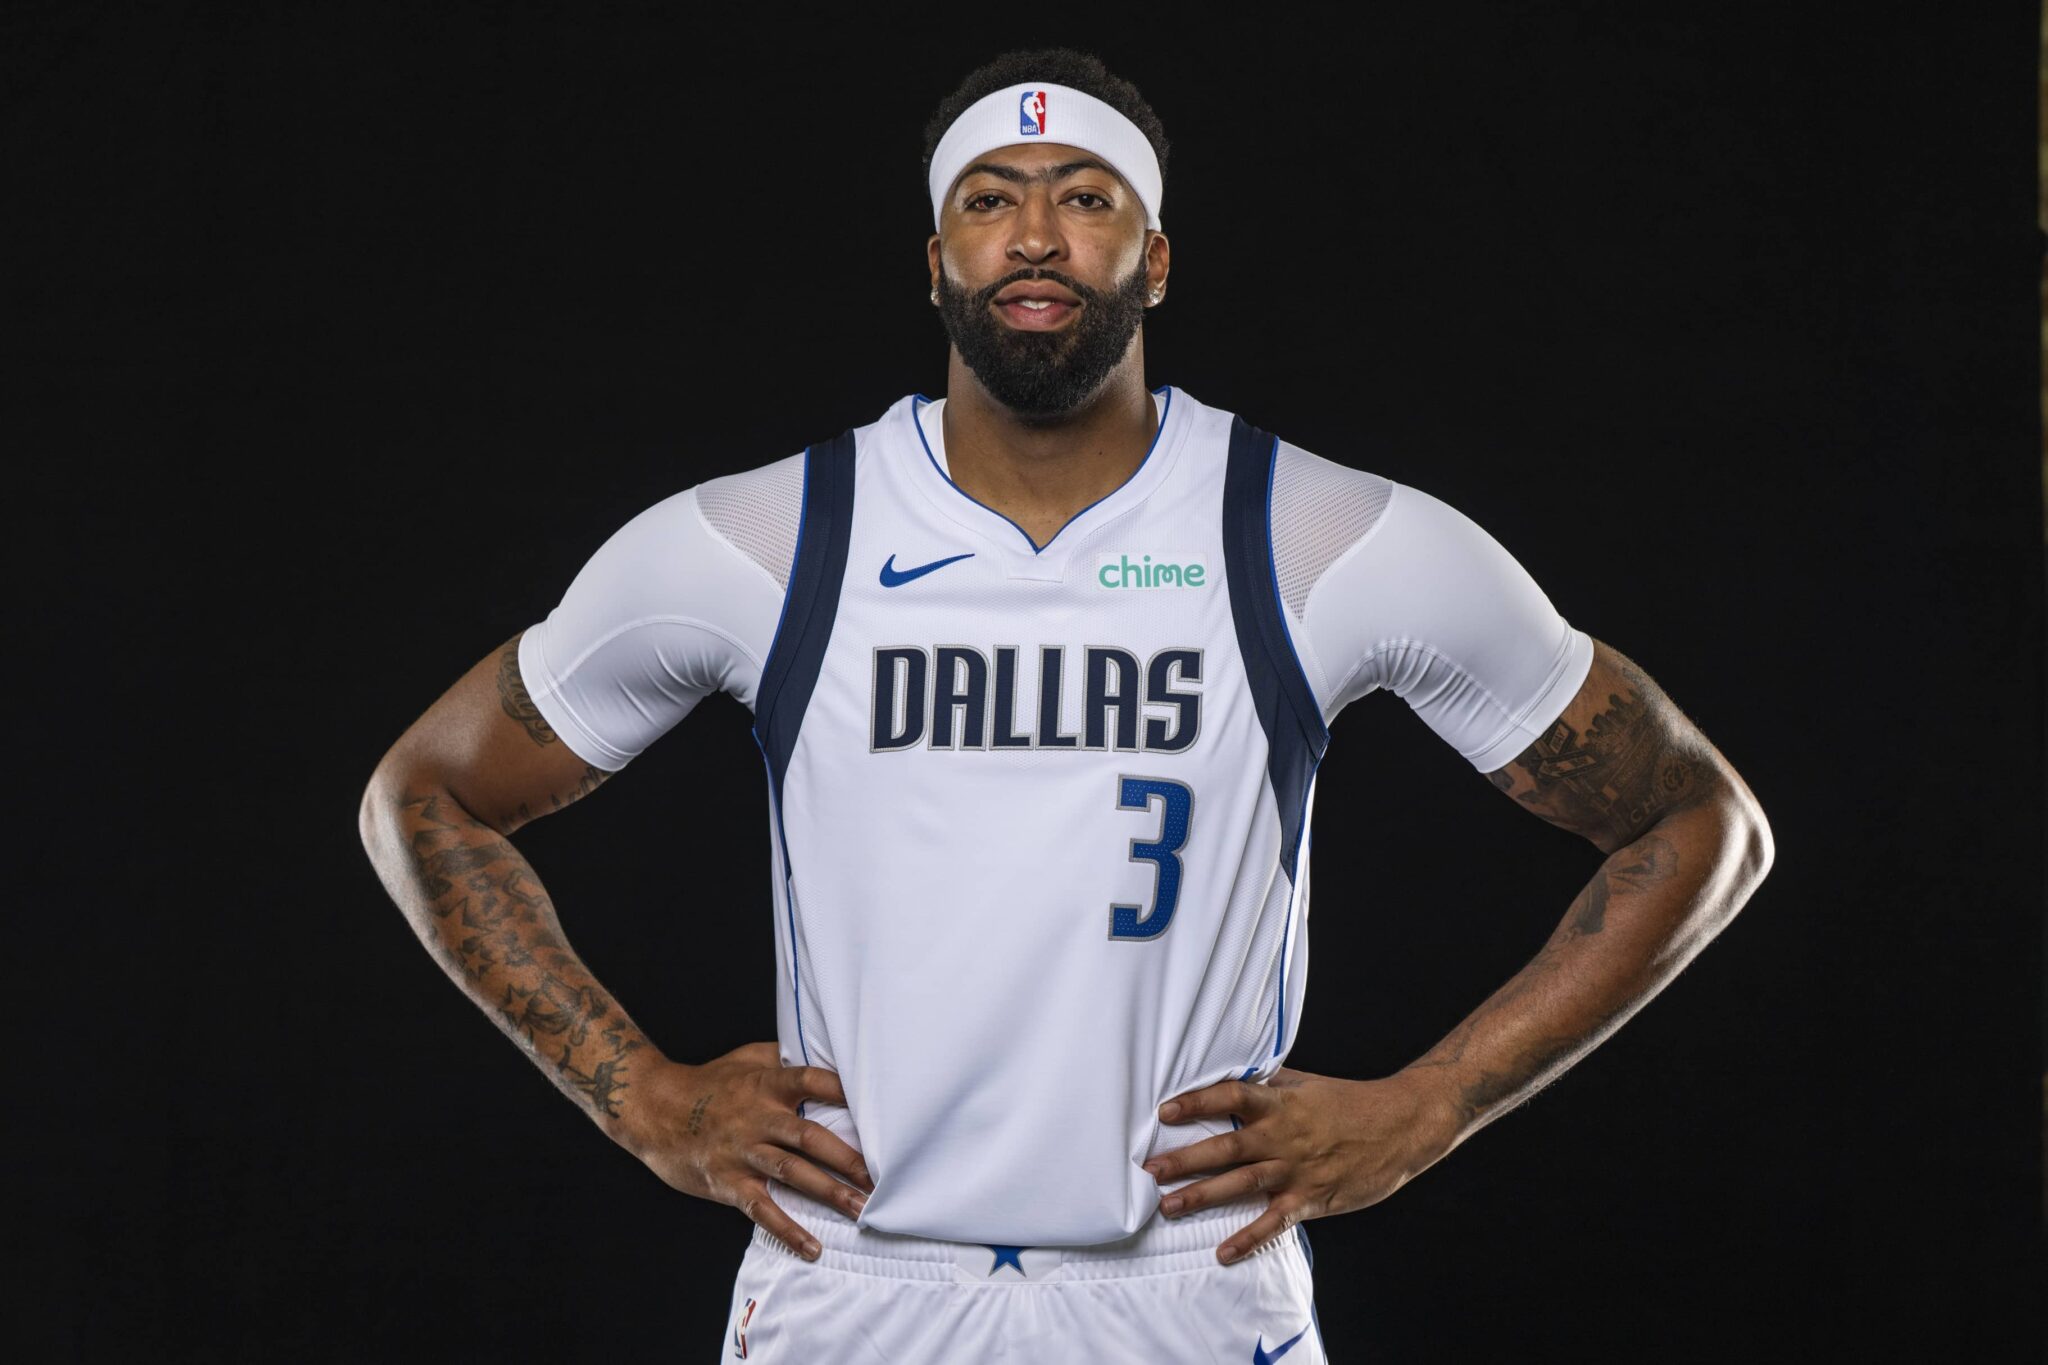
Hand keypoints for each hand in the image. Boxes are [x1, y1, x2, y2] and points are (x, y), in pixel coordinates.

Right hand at [624, 1041, 872, 1260]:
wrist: (653, 1108)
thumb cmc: (709, 1082)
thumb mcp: (746, 1058)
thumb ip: (784, 1058)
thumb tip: (825, 1053)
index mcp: (767, 1083)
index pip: (812, 1081)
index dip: (843, 1090)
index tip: (879, 1105)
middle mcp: (758, 1117)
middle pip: (810, 1136)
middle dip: (849, 1158)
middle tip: (883, 1177)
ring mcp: (743, 1151)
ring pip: (793, 1173)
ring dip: (831, 1192)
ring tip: (863, 1210)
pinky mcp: (728, 1182)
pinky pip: (762, 1209)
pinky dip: (788, 1229)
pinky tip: (812, 1248)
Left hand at [1142, 1067, 1458, 1263]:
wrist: (1401, 1125)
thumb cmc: (1350, 1102)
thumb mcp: (1306, 1084)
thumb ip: (1268, 1085)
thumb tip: (1230, 1077)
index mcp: (1280, 1103)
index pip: (1231, 1097)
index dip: (1197, 1102)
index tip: (1164, 1112)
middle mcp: (1283, 1136)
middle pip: (1226, 1146)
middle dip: (1185, 1159)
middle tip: (1149, 1169)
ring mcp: (1297, 1169)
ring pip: (1241, 1184)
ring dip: (1202, 1196)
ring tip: (1168, 1206)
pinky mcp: (1312, 1198)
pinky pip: (1274, 1222)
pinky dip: (1248, 1238)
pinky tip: (1223, 1252)